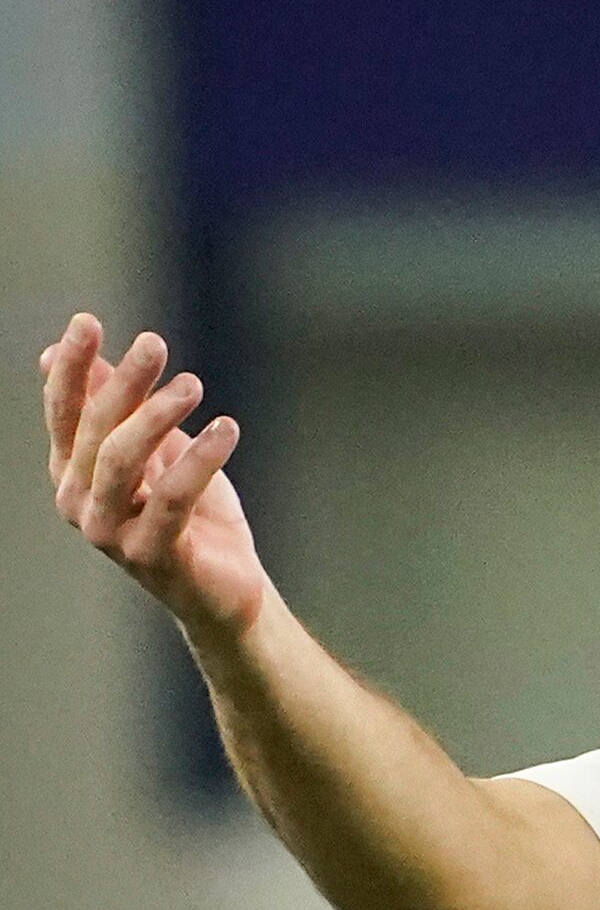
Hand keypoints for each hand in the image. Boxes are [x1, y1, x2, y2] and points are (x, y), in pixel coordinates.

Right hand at [42, 313, 267, 637]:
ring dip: (157, 415)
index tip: (87, 322)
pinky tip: (227, 428)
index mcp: (73, 473)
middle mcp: (79, 502)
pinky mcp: (151, 554)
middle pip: (95, 429)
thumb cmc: (190, 514)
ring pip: (122, 460)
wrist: (226, 587)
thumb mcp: (155, 450)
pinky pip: (173, 497)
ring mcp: (109, 532)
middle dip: (123, 382)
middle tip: (153, 343)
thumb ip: (116, 406)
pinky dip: (200, 458)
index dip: (73, 367)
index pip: (64, 411)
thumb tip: (62, 351)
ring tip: (193, 384)